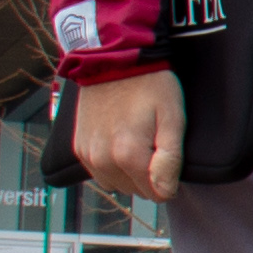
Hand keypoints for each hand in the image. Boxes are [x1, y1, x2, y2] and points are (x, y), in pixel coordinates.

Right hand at [75, 71, 184, 203]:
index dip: (169, 178)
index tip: (169, 154)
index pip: (157, 193)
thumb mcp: (173, 117)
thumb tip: (165, 192)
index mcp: (128, 156)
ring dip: (130, 173)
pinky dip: (112, 165)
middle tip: (154, 142)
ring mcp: (88, 155)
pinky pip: (100, 173)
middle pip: (137, 191)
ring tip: (137, 141)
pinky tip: (120, 141)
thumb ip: (170, 159)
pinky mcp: (79, 147)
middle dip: (150, 175)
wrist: (112, 59)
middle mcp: (103, 161)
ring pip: (117, 185)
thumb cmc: (149, 85)